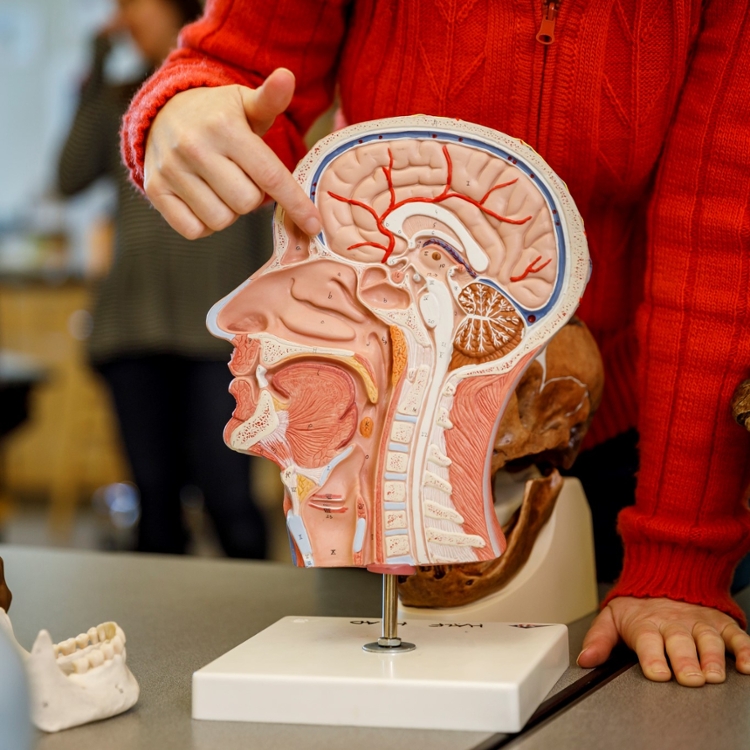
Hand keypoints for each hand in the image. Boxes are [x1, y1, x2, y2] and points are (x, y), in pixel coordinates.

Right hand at [143, 68, 320, 239]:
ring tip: (221, 187)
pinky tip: (203, 200)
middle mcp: (195, 147)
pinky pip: (194, 230)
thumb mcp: (245, 103)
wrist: (162, 113)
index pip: (271, 177)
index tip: (315, 226)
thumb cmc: (218, 115)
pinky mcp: (154, 190)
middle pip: (247, 203)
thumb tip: (286, 77)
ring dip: (228, 211)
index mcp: (224, 127)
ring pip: (221, 220)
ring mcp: (171, 169)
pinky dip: (203, 224)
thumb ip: (271, 99)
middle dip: (252, 197)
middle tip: (242, 178)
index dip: (296, 204)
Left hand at [578, 596, 749, 685]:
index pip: (647, 640)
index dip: (652, 657)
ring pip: (708, 639)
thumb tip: (585, 660)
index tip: (657, 673)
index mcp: (646, 623)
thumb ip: (599, 639)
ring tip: (712, 675)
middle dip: (684, 660)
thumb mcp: (612, 617)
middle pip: (680, 642)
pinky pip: (737, 637)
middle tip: (689, 678)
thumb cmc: (640, 605)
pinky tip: (746, 665)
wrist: (666, 574)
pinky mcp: (721, 624)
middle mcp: (674, 623)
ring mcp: (699, 622)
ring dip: (712, 657)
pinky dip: (744, 650)